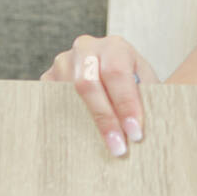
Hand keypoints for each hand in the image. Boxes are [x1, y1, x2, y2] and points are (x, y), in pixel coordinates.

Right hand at [39, 34, 161, 156]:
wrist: (116, 78)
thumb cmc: (135, 85)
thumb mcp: (148, 86)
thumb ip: (148, 100)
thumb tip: (143, 128)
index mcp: (115, 47)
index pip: (117, 73)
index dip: (126, 104)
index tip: (135, 133)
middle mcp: (86, 49)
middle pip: (87, 84)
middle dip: (105, 119)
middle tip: (118, 147)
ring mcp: (63, 62)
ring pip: (67, 93)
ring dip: (85, 124)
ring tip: (102, 148)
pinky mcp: (48, 79)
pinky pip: (52, 102)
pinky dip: (67, 123)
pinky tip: (81, 141)